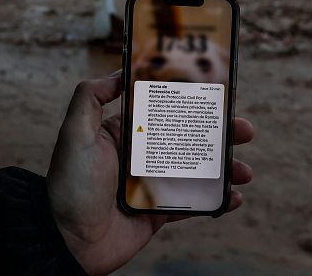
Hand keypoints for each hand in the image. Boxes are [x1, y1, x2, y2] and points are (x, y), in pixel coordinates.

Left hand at [46, 72, 254, 274]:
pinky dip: (216, 201)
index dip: (192, 102)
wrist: (66, 240)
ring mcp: (152, 184)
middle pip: (188, 138)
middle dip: (220, 134)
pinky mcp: (159, 212)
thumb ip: (91, 96)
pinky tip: (234, 197)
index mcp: (124, 133)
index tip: (219, 95)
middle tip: (245, 130)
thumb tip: (122, 71)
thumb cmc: (70, 185)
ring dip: (224, 168)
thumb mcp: (75, 133)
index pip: (164, 110)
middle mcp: (141, 156)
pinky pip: (193, 203)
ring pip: (197, 171)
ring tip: (245, 170)